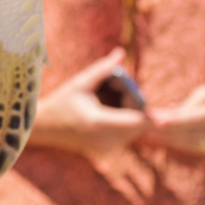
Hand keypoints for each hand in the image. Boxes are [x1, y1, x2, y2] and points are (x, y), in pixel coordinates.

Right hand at [27, 48, 150, 157]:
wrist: (45, 127)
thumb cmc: (61, 102)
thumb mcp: (80, 82)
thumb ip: (103, 69)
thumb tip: (121, 53)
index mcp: (98, 122)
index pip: (137, 121)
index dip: (154, 117)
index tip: (159, 111)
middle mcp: (105, 140)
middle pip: (139, 124)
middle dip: (136, 104)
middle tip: (117, 89)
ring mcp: (106, 148)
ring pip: (135, 130)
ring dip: (131, 113)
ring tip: (105, 99)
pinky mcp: (107, 151)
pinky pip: (127, 135)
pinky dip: (125, 122)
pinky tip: (105, 110)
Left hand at [146, 81, 204, 157]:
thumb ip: (186, 106)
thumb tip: (162, 116)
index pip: (198, 118)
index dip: (176, 121)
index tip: (155, 120)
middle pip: (194, 135)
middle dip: (168, 131)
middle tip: (145, 123)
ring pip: (192, 145)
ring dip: (169, 138)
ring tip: (148, 130)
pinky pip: (194, 148)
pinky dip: (177, 142)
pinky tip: (161, 136)